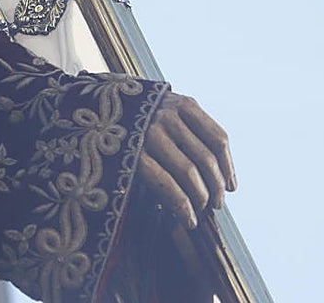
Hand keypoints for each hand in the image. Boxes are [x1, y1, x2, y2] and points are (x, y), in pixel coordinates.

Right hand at [139, 92, 235, 228]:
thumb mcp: (165, 110)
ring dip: (201, 197)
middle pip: (206, 158)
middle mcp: (167, 116)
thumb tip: (219, 173)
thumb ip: (188, 130)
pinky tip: (188, 218)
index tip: (231, 187)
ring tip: (201, 210)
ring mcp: (149, 134)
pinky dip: (182, 205)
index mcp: (182, 104)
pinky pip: (166, 184)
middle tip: (217, 204)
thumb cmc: (135, 117)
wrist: (92, 110)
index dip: (228, 167)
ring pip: (189, 172)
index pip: (218, 139)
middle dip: (216, 187)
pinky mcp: (133, 153)